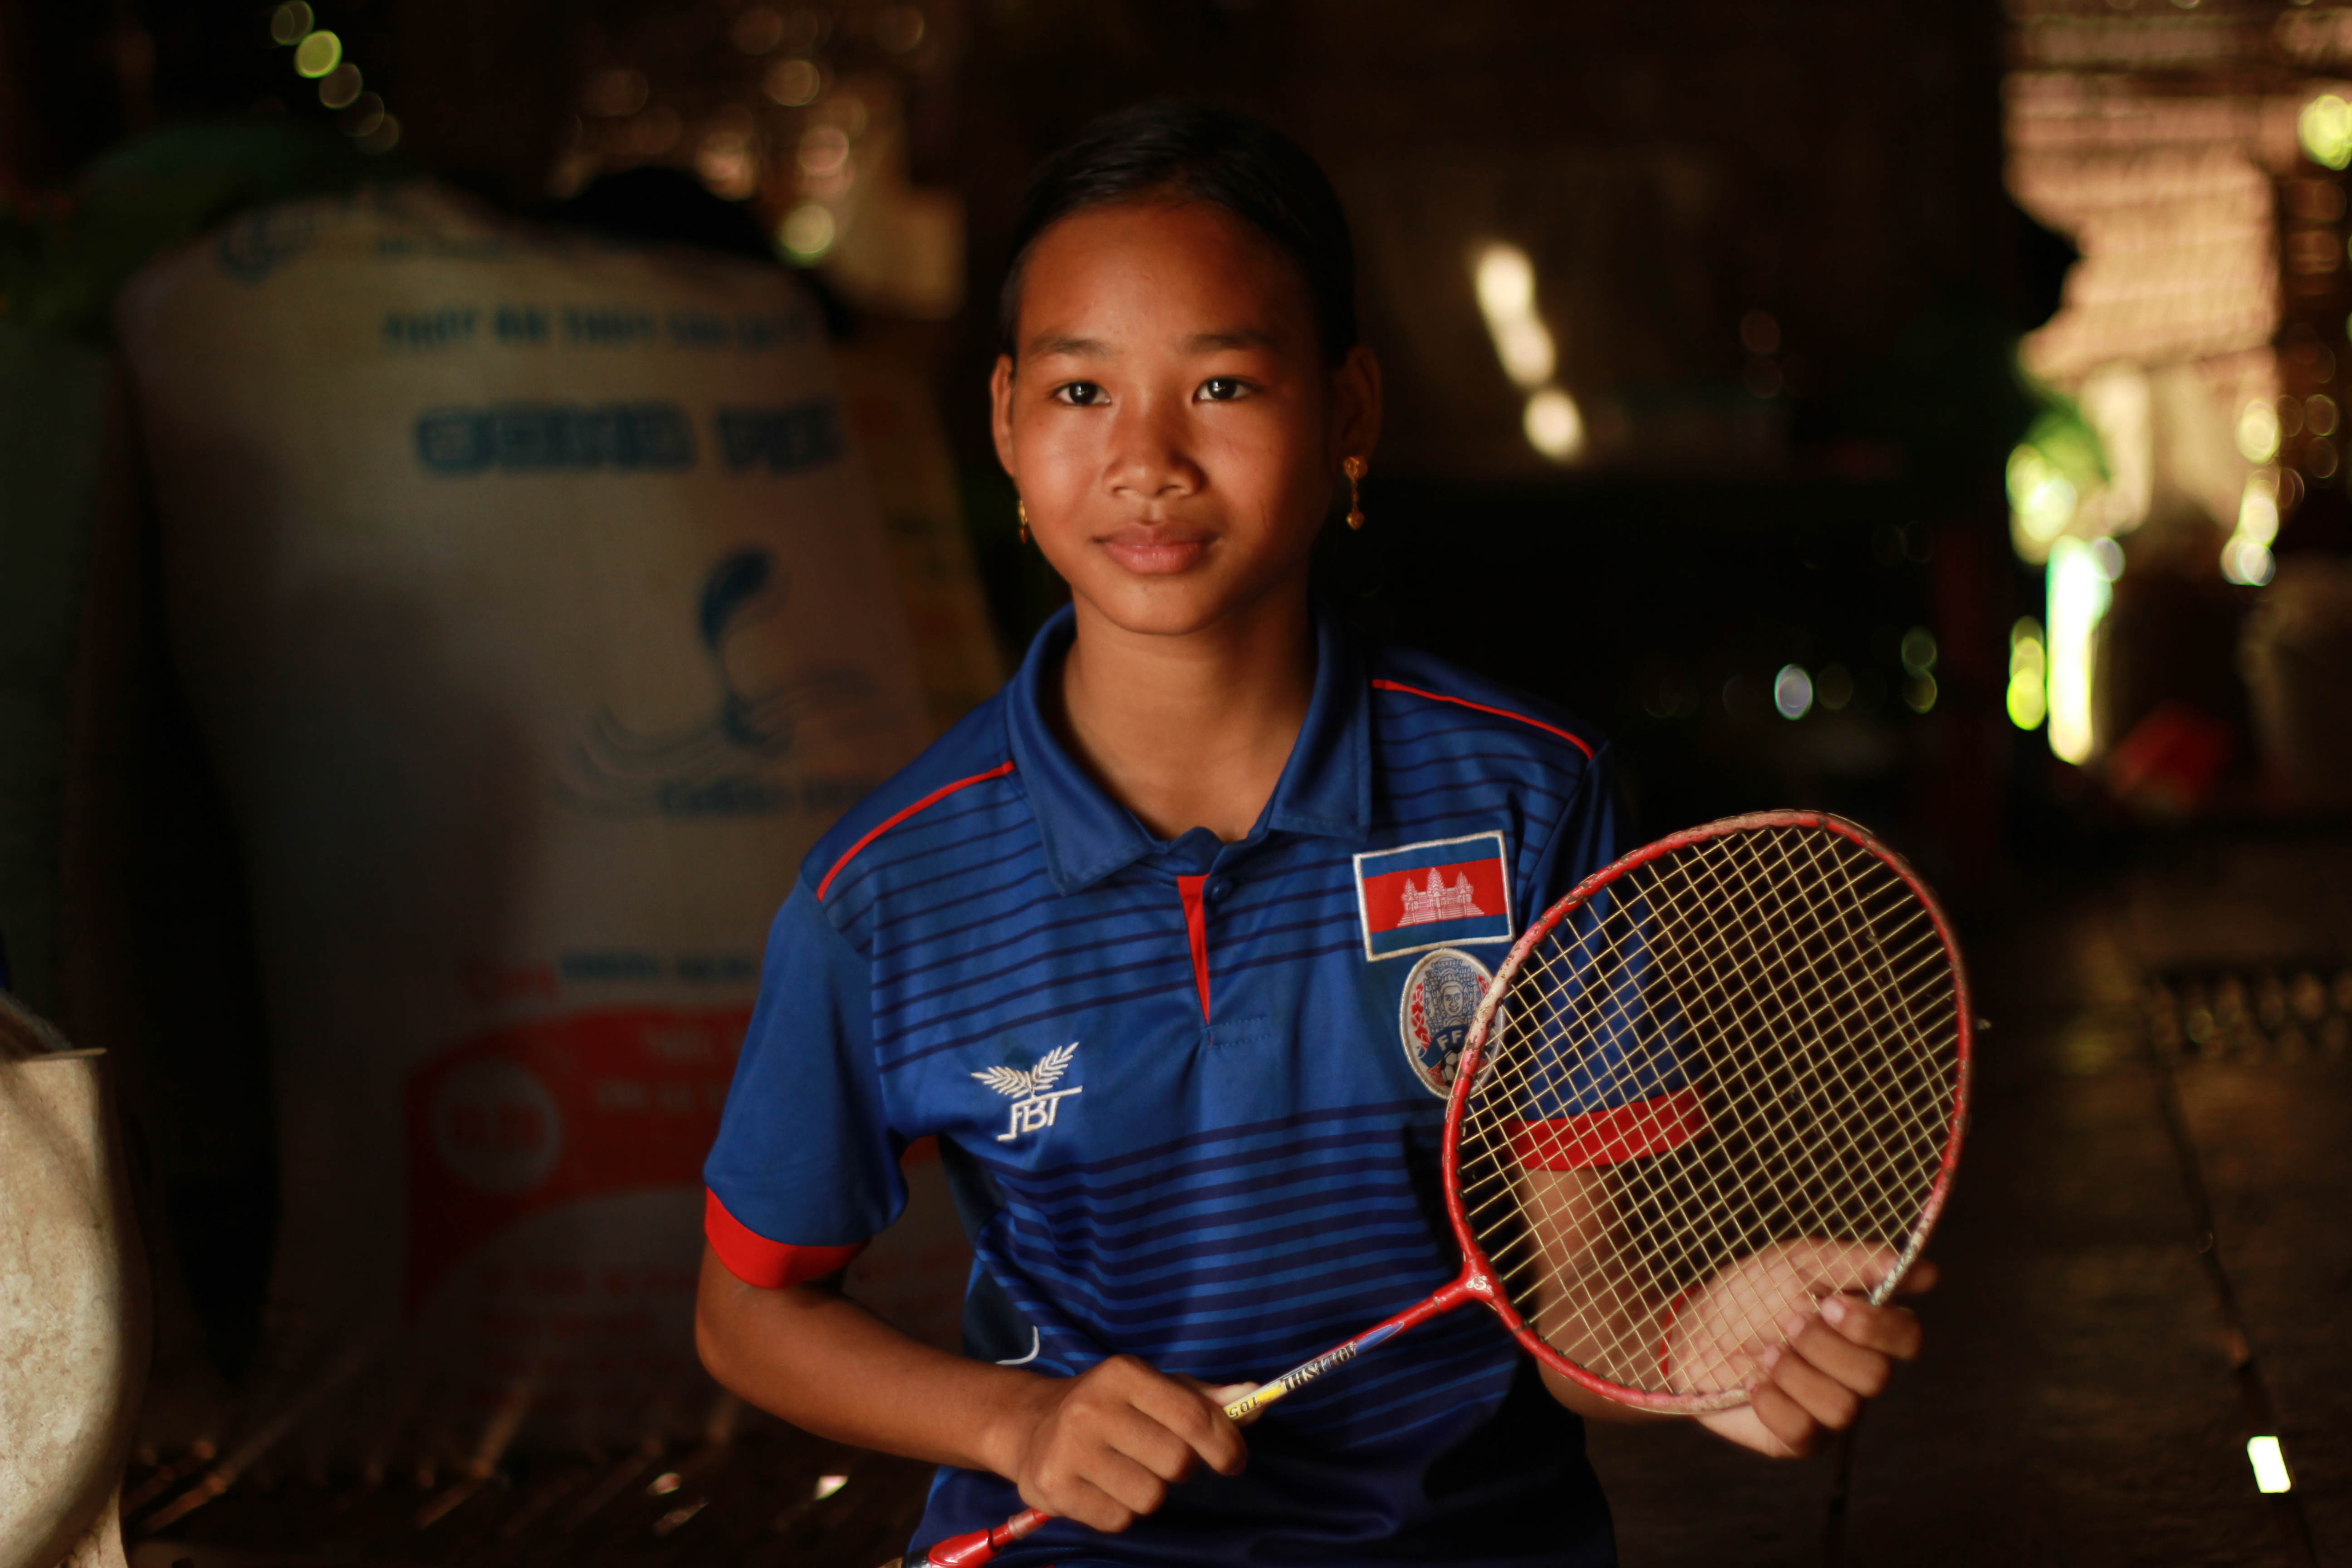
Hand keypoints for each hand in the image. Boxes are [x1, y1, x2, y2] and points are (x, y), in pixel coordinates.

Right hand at [997, 1355, 1248, 1531]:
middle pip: (1177, 1463)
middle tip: (1160, 1459)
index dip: (1225, 1444)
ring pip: (1150, 1498)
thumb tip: (1255, 1395)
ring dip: (1150, 1492)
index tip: (1234, 1460)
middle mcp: (1093, 1407)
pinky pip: (1118, 1520)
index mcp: (1124, 1374)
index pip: (1193, 1416)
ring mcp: (1069, 1448)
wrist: (1031, 1423)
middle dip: (1181, 1469)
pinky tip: (1101, 1487)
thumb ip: (1207, 1399)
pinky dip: (1120, 1511)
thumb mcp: (1155, 1390)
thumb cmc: (1111, 1406)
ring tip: (1126, 1471)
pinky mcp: (1054, 1487)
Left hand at [1664, 1242, 1934, 1458]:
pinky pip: (1803, 1430)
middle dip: (1823, 1346)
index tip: (1831, 1304)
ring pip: (1843, 1407)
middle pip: (1877, 1376)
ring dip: (1795, 1373)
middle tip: (1787, 1322)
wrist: (1691, 1332)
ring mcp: (1830, 1410)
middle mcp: (1856, 1374)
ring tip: (1765, 1353)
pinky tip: (1752, 1383)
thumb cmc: (1749, 1295)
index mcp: (1864, 1329)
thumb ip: (1857, 1264)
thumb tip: (1927, 1272)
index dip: (1877, 1326)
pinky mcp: (1800, 1439)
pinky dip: (1772, 1401)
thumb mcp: (1796, 1264)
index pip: (1908, 1337)